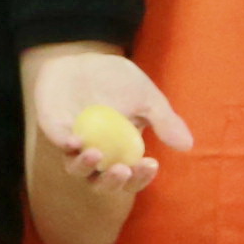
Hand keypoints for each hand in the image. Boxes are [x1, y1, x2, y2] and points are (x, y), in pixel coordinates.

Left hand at [25, 46, 194, 189]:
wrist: (85, 59)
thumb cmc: (118, 82)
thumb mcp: (147, 98)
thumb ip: (164, 121)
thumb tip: (187, 145)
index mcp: (121, 153)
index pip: (131, 177)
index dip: (140, 178)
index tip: (150, 164)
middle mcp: (98, 155)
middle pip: (103, 183)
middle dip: (113, 181)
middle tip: (123, 169)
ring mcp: (74, 145)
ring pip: (76, 169)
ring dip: (86, 166)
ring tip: (97, 154)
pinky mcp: (56, 130)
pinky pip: (59, 145)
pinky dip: (67, 145)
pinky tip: (76, 140)